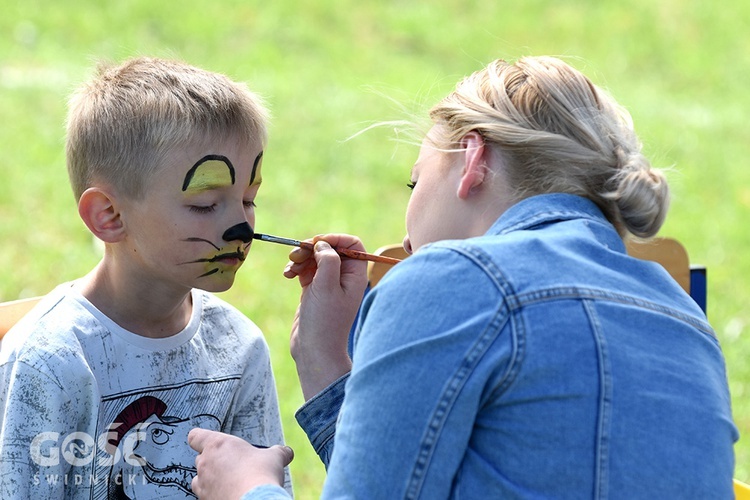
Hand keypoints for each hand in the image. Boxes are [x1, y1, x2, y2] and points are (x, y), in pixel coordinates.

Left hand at [188, 428, 292, 499]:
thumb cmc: (259, 475)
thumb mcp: (274, 457)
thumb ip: (278, 452)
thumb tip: (287, 452)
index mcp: (218, 445)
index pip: (196, 436)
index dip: (201, 438)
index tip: (210, 442)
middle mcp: (205, 463)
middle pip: (200, 458)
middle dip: (214, 461)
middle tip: (232, 465)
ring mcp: (203, 484)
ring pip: (199, 479)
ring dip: (211, 479)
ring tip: (229, 482)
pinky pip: (205, 495)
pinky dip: (214, 494)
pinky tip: (229, 494)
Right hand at [283, 234, 368, 399]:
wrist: (314, 350)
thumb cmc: (324, 320)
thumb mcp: (327, 286)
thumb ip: (328, 259)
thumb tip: (322, 244)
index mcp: (355, 275)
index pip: (352, 244)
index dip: (334, 239)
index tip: (316, 243)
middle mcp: (344, 278)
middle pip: (330, 249)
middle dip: (312, 248)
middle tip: (296, 254)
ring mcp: (328, 284)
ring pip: (315, 258)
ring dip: (301, 258)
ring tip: (290, 267)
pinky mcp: (314, 291)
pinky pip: (305, 270)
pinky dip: (296, 268)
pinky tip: (287, 275)